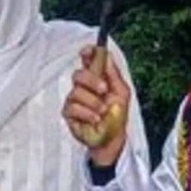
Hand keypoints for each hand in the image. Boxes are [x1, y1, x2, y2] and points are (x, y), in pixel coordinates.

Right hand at [63, 47, 129, 166]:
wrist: (112, 138)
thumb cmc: (117, 116)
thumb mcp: (121, 92)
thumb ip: (113, 74)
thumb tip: (106, 54)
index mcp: (97, 79)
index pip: (87, 61)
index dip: (87, 54)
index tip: (88, 51)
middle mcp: (83, 87)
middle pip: (78, 74)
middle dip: (92, 81)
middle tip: (104, 90)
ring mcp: (74, 100)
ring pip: (76, 92)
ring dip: (93, 103)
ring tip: (102, 112)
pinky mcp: (68, 114)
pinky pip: (73, 107)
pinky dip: (87, 113)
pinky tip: (95, 119)